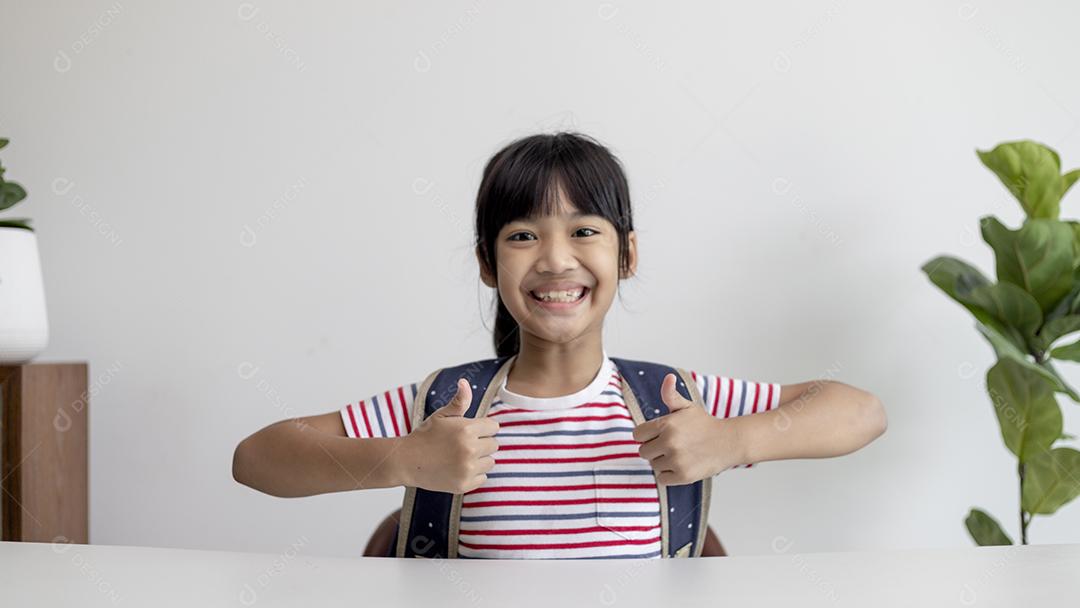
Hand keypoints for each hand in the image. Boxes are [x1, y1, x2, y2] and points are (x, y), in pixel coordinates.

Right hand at [399, 379, 498, 493]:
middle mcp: (469, 449)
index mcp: (466, 429)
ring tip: (460, 457)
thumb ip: (459, 401)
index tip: (470, 431)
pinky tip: (458, 469)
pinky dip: (474, 475)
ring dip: (480, 459)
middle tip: (463, 445)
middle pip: (494, 445)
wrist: (406, 461)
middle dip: (482, 443)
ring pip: (490, 462)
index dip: (483, 428)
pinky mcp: (464, 484)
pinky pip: (483, 478)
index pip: (494, 427)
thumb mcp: (441, 416)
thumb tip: (464, 382)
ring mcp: (467, 468)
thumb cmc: (425, 436)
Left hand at [633, 373, 744, 484]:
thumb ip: (671, 394)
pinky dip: (669, 475)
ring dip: (663, 462)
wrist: (728, 442)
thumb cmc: (704, 424)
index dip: (647, 435)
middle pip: (643, 452)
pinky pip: (662, 478)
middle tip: (671, 445)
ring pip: (653, 465)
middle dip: (654, 449)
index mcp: (666, 424)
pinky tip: (682, 465)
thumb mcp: (687, 407)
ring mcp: (676, 460)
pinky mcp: (683, 475)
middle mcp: (669, 442)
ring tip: (679, 454)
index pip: (637, 435)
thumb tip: (668, 378)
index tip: (658, 435)